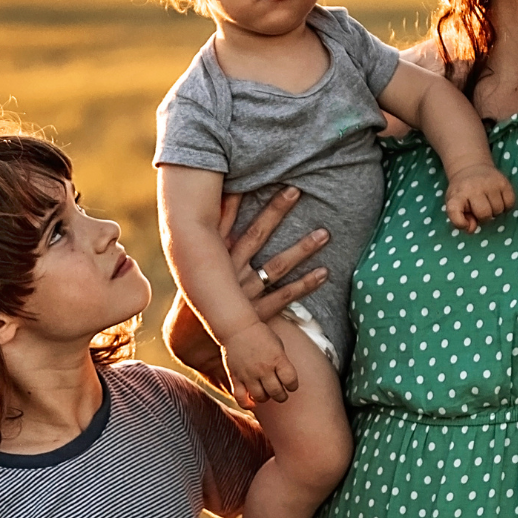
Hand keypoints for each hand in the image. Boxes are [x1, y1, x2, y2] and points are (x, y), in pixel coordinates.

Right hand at [164, 187, 329, 378]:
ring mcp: (245, 291)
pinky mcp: (258, 312)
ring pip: (277, 265)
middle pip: (256, 235)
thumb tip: (212, 208)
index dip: (236, 200)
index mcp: (215, 258)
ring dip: (302, 248)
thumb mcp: (195, 268)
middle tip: (295, 190)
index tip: (251, 177)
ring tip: (325, 233)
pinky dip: (305, 285)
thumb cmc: (197, 298)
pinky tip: (324, 273)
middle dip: (275, 211)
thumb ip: (207, 242)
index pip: (226, 222)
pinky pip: (285, 297)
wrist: (192, 341)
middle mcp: (231, 271)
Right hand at [223, 318, 299, 406]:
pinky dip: (247, 404)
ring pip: (260, 397)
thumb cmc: (260, 335)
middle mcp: (264, 368)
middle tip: (280, 393)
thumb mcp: (278, 345)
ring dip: (266, 398)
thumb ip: (283, 363)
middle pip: (277, 393)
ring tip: (266, 393)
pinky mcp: (236, 377)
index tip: (291, 385)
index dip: (293, 386)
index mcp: (277, 359)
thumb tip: (287, 380)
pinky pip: (241, 398)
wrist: (238, 328)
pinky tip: (252, 401)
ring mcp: (249, 374)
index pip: (291, 381)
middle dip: (281, 396)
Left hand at [444, 161, 515, 233]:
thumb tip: (472, 229)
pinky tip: (498, 200)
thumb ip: (459, 220)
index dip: (460, 223)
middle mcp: (473, 188)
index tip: (465, 224)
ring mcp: (489, 183)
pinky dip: (506, 206)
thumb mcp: (454, 206)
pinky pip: (510, 203)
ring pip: (498, 210)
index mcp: (457, 195)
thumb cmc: (463, 193)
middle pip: (485, 215)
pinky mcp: (503, 181)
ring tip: (488, 202)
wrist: (471, 168)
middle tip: (480, 209)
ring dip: (495, 211)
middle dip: (484, 217)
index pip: (455, 211)